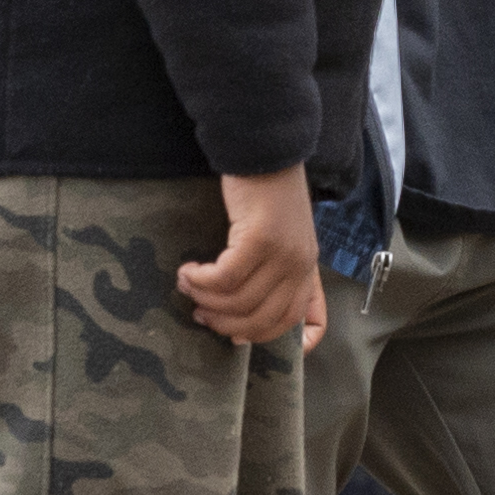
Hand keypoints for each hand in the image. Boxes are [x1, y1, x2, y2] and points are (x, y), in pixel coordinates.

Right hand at [182, 167, 324, 345]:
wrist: (265, 153)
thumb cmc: (264, 196)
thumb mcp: (278, 238)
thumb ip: (269, 273)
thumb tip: (237, 318)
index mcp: (307, 268)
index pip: (301, 319)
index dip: (268, 336)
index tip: (236, 342)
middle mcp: (300, 265)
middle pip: (259, 319)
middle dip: (223, 323)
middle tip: (199, 311)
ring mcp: (282, 254)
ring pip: (238, 301)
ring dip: (204, 298)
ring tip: (187, 284)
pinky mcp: (260, 239)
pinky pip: (224, 278)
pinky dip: (200, 280)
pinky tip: (189, 269)